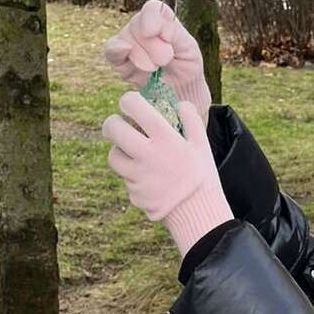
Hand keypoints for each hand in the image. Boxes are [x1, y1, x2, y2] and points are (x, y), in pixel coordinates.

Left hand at [101, 91, 230, 255]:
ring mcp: (137, 176)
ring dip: (119, 150)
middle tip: (118, 124)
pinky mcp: (134, 193)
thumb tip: (179, 103)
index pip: (133, 106)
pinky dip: (131, 174)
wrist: (197, 212)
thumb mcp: (202, 144)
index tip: (131, 104)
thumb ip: (191, 119)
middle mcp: (147, 154)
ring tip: (131, 152)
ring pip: (113, 156)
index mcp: (164, 137)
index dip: (128, 101)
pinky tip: (146, 176)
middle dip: (112, 123)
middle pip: (112, 129)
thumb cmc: (201, 175)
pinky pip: (125, 178)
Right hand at [103, 0, 211, 117]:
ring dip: (140, 57)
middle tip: (166, 60)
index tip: (163, 37)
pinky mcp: (118, 58)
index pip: (152, 9)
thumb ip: (173, 32)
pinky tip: (127, 58)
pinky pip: (111, 51)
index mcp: (161, 18)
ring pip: (125, 40)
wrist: (179, 89)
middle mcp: (142, 25)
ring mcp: (128, 40)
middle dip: (152, 47)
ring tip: (154, 68)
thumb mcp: (188, 47)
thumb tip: (147, 31)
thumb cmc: (186, 64)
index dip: (152, 20)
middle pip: (137, 26)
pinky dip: (117, 53)